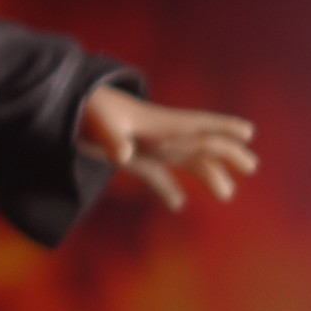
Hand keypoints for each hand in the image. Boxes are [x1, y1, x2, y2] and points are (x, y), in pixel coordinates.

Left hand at [78, 85, 257, 209]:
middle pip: (197, 144)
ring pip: (181, 161)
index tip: (248, 131)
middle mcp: (154, 133)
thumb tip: (123, 156)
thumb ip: (113, 139)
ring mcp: (141, 143)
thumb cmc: (83, 109)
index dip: (222, 128)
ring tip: (226, 193)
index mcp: (156, 123)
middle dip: (224, 154)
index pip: (195, 125)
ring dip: (204, 174)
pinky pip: (153, 173)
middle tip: (251, 166)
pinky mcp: (124, 155)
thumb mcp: (99, 123)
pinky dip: (166, 187)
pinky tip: (178, 204)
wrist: (59, 106)